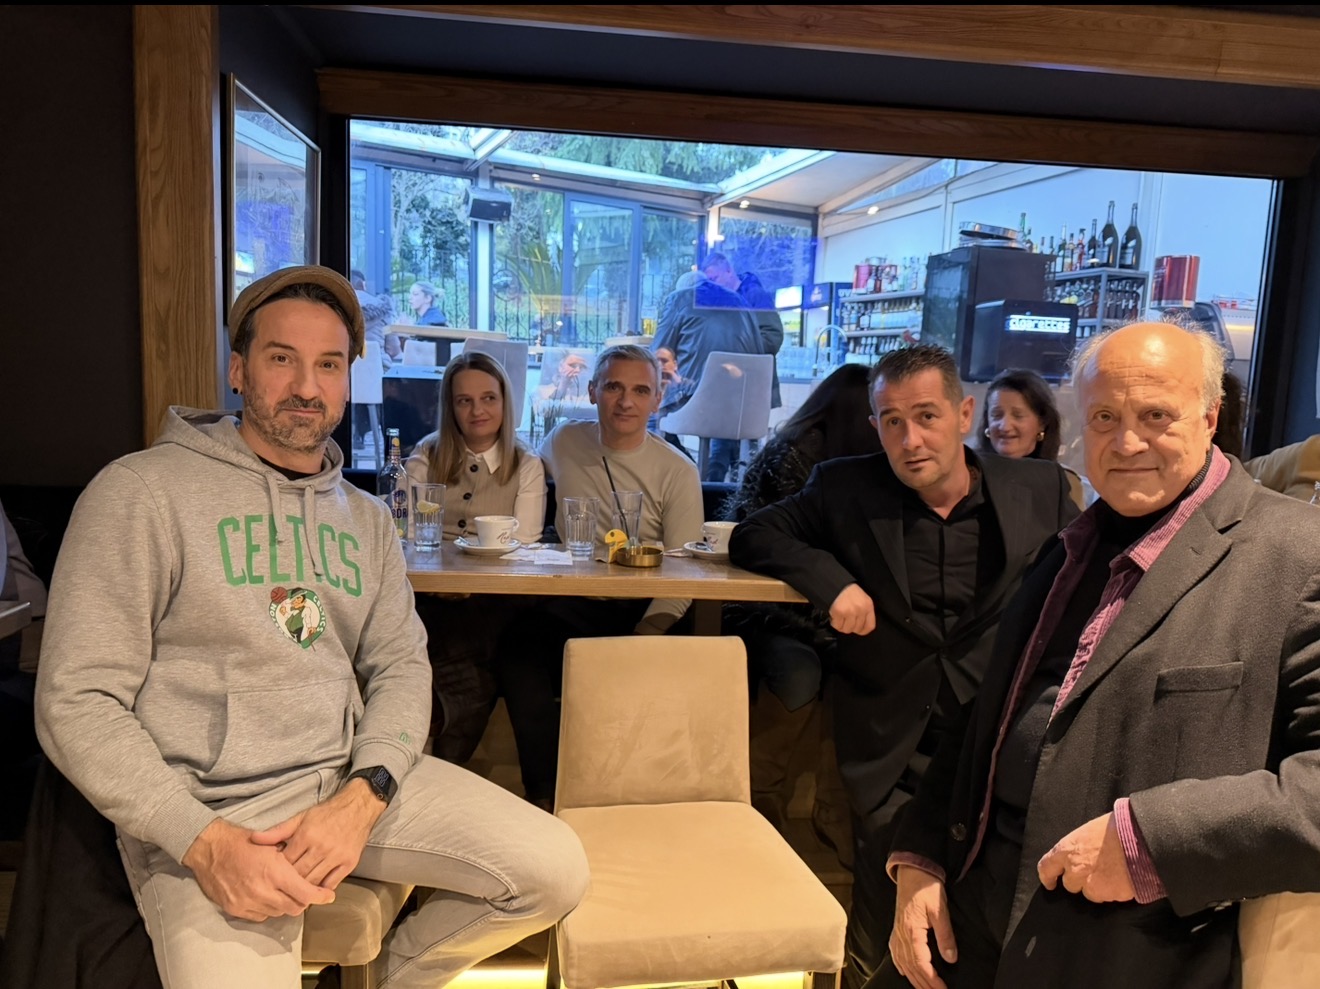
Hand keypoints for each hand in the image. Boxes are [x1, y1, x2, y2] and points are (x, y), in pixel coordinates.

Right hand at [181, 818, 335, 921]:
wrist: (208, 848)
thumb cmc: (242, 841)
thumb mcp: (272, 842)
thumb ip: (291, 859)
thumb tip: (309, 869)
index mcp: (274, 872)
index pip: (305, 894)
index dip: (319, 896)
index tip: (327, 895)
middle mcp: (262, 891)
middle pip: (294, 907)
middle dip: (303, 901)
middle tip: (305, 892)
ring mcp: (247, 902)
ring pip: (277, 913)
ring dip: (285, 905)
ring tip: (285, 892)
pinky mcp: (235, 909)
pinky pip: (260, 916)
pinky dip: (268, 909)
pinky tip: (268, 897)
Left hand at [251, 779, 386, 889]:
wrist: (358, 807)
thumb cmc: (327, 813)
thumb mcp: (301, 817)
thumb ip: (278, 831)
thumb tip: (254, 839)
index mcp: (306, 836)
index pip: (285, 862)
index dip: (276, 870)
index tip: (271, 875)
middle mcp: (321, 848)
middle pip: (298, 875)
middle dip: (288, 883)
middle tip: (280, 888)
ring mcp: (336, 857)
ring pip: (314, 882)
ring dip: (303, 889)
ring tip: (293, 893)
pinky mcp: (349, 864)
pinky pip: (332, 884)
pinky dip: (321, 889)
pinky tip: (314, 891)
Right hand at [829, 583, 875, 634]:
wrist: (836, 583)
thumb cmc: (849, 591)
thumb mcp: (862, 599)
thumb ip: (864, 612)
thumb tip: (861, 627)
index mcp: (868, 606)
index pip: (869, 626)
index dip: (863, 631)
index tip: (858, 630)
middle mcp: (860, 609)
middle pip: (856, 629)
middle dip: (850, 627)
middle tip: (845, 620)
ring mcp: (850, 611)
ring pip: (847, 629)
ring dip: (841, 626)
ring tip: (839, 618)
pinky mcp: (839, 612)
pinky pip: (837, 625)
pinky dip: (834, 623)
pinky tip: (834, 616)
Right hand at [889, 865, 955, 988]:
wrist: (913, 871)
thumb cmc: (926, 887)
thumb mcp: (940, 910)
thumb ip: (946, 936)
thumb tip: (951, 958)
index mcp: (911, 930)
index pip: (921, 963)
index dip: (932, 980)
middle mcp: (901, 935)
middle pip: (911, 968)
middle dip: (924, 984)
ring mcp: (896, 933)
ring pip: (902, 963)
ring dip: (913, 979)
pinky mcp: (897, 929)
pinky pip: (895, 954)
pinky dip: (901, 967)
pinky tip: (905, 972)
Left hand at [1037, 812, 1135, 902]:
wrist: (1141, 839)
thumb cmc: (1117, 828)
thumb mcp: (1090, 830)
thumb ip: (1079, 846)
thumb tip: (1081, 851)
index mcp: (1067, 848)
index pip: (1046, 867)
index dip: (1047, 877)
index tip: (1050, 883)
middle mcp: (1075, 868)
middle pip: (1069, 884)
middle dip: (1079, 881)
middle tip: (1094, 872)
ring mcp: (1091, 884)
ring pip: (1089, 893)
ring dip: (1097, 887)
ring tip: (1111, 874)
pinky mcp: (1108, 894)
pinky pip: (1107, 898)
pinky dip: (1112, 892)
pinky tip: (1121, 880)